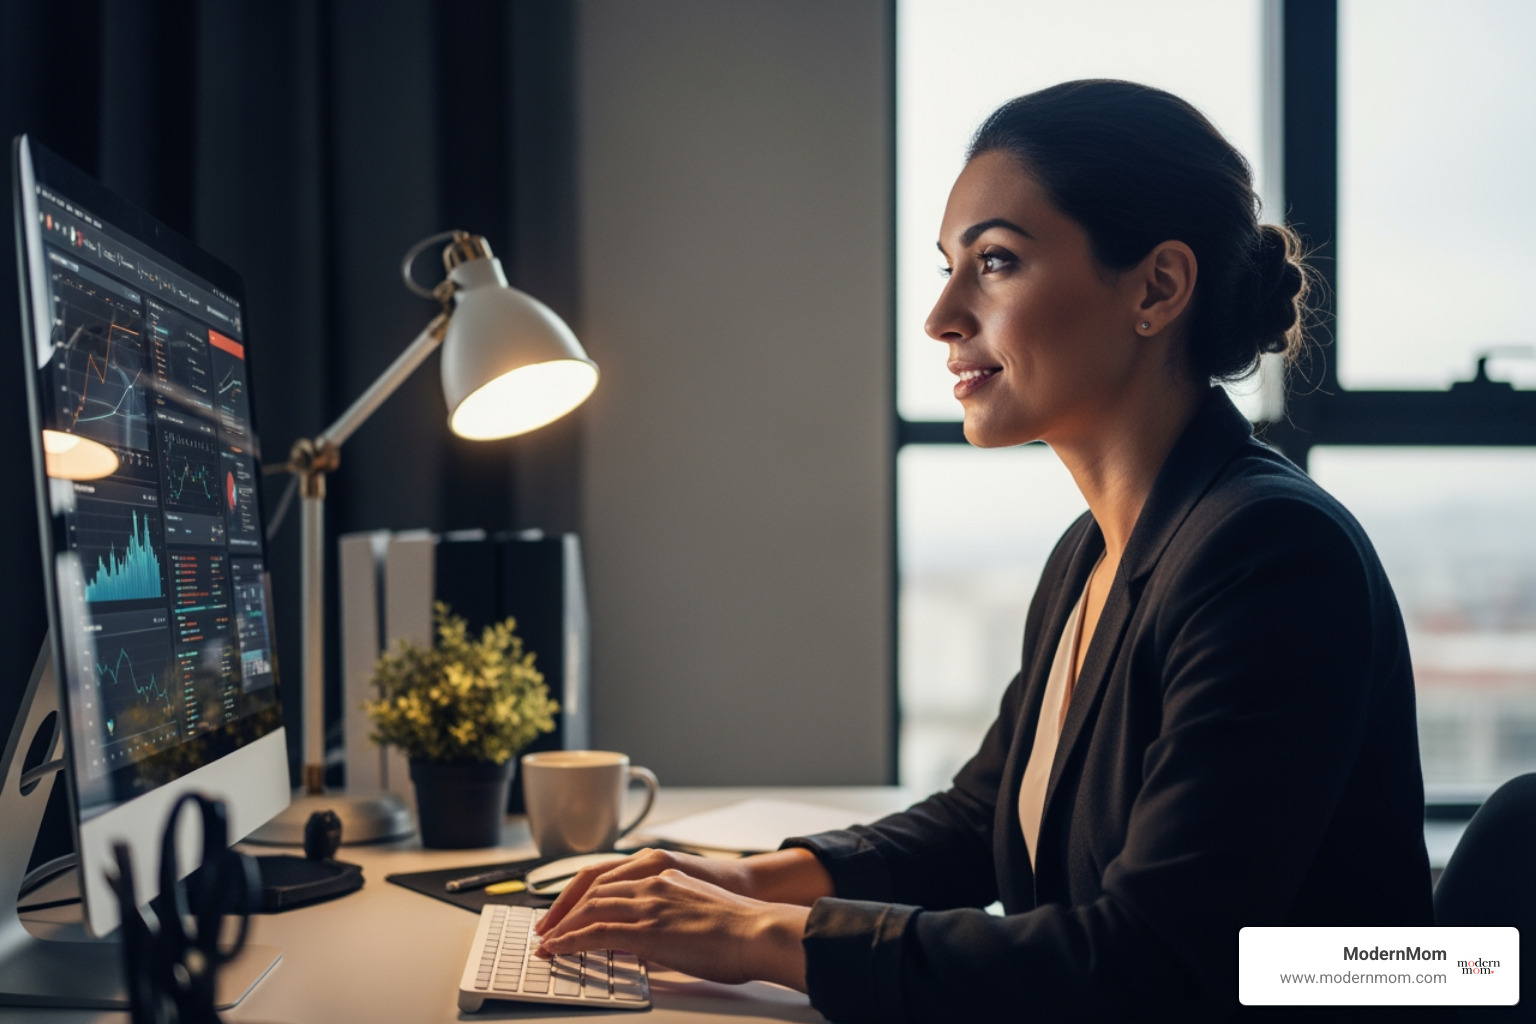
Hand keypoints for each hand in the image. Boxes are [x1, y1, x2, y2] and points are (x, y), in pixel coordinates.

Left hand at [534, 866, 808, 988]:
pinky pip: (598, 932)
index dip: (581, 893)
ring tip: (546, 942)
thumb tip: (644, 941)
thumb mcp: (694, 911)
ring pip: (591, 908)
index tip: (565, 909)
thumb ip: (666, 917)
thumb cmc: (738, 928)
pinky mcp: (649, 929)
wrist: (758, 932)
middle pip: (593, 889)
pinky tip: (559, 949)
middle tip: (546, 927)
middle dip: (564, 909)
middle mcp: (653, 882)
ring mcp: (649, 904)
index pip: (609, 877)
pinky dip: (572, 940)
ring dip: (562, 926)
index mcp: (664, 875)